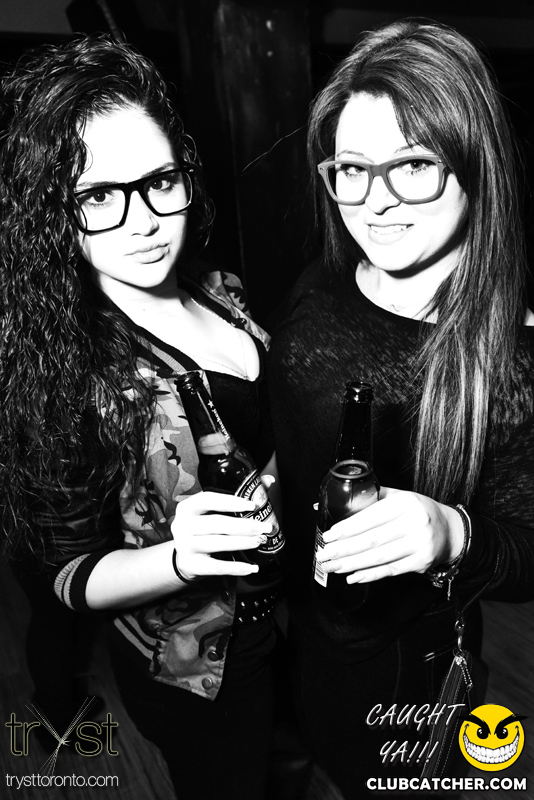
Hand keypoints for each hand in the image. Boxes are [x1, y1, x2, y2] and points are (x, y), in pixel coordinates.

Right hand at [171, 491, 270, 580]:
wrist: (183, 558)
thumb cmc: (203, 528)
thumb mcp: (211, 511)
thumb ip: (238, 496)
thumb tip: (269, 480)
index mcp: (187, 507)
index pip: (208, 500)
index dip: (230, 502)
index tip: (252, 505)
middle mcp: (182, 525)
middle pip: (216, 523)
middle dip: (244, 526)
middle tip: (265, 527)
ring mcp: (184, 546)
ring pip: (217, 544)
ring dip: (242, 543)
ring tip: (260, 541)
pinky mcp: (190, 565)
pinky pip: (217, 567)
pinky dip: (236, 568)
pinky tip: (252, 567)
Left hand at [318, 486, 464, 583]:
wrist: (450, 531)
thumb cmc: (418, 511)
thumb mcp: (399, 497)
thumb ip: (370, 498)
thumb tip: (334, 502)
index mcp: (405, 503)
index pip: (370, 517)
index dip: (347, 528)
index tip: (329, 536)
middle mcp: (415, 523)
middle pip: (372, 540)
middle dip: (343, 549)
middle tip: (323, 554)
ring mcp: (419, 544)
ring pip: (378, 557)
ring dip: (351, 564)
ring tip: (332, 566)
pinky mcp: (421, 563)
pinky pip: (390, 570)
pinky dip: (369, 575)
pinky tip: (353, 576)